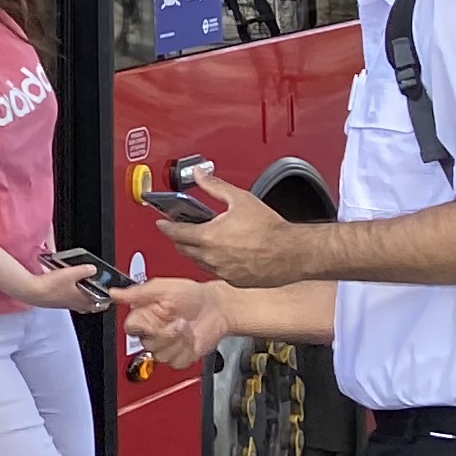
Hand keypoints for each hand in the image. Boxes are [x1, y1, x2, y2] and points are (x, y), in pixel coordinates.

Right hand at [23, 256, 103, 311]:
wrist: (32, 292)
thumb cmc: (51, 287)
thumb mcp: (71, 273)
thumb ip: (84, 270)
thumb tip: (92, 269)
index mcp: (85, 301)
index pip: (103, 304)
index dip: (108, 299)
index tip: (110, 293)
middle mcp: (77, 305)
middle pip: (92, 304)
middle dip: (96, 297)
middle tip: (98, 290)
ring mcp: (67, 304)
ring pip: (81, 302)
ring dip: (84, 296)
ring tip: (83, 287)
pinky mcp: (57, 302)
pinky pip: (69, 299)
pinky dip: (72, 294)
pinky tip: (66, 286)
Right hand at [117, 277, 229, 370]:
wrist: (217, 309)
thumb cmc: (192, 295)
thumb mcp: (162, 288)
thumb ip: (137, 293)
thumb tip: (114, 293)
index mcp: (144, 315)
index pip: (130, 328)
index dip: (142, 325)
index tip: (154, 317)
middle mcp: (153, 331)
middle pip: (146, 343)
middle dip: (163, 333)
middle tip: (177, 320)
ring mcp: (167, 345)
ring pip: (160, 355)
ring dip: (175, 343)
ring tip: (186, 329)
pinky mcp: (180, 357)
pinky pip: (175, 363)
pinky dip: (185, 353)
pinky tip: (191, 340)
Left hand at [162, 171, 308, 285]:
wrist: (294, 252)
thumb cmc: (271, 228)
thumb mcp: (240, 198)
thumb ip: (215, 186)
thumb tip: (199, 174)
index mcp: (208, 237)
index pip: (176, 233)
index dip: (166, 226)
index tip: (161, 223)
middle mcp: (212, 257)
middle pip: (184, 249)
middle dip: (178, 239)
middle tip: (179, 231)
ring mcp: (223, 271)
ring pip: (199, 262)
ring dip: (195, 252)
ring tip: (200, 241)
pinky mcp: (236, 281)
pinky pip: (216, 272)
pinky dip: (213, 263)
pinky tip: (220, 255)